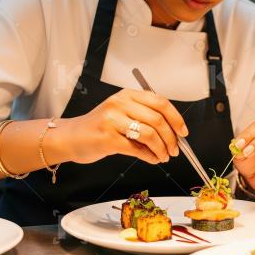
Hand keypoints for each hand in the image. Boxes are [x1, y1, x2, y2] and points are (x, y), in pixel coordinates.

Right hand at [56, 89, 187, 164]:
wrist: (71, 137)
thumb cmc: (100, 127)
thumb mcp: (121, 113)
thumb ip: (144, 116)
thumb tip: (174, 132)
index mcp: (127, 95)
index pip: (160, 102)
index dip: (176, 118)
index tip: (183, 132)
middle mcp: (120, 104)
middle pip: (157, 119)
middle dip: (171, 138)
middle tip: (175, 150)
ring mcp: (112, 120)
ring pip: (149, 134)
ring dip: (161, 149)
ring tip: (163, 157)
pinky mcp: (107, 138)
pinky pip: (137, 149)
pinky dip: (149, 156)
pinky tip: (152, 159)